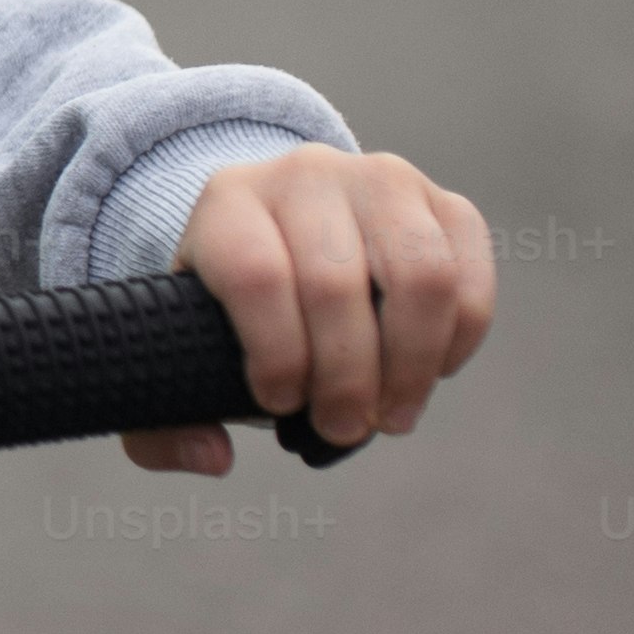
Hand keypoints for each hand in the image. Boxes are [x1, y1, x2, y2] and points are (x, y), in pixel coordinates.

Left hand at [130, 148, 495, 474]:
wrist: (288, 231)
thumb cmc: (235, 308)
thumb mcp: (181, 347)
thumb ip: (166, 422)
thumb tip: (213, 457)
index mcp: (229, 202)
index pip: (256, 274)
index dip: (274, 353)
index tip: (278, 404)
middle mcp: (306, 176)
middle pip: (336, 285)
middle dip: (344, 379)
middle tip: (339, 428)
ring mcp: (383, 182)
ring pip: (419, 278)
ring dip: (409, 367)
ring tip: (390, 416)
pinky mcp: (445, 205)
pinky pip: (468, 279)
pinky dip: (456, 342)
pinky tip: (426, 373)